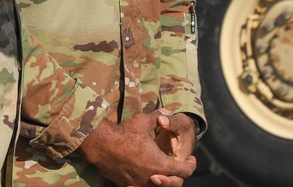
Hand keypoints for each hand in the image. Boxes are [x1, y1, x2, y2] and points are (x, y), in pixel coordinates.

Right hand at [77, 112, 196, 186]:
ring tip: (162, 168)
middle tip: (178, 165)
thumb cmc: (124, 133)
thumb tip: (166, 112)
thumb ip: (158, 117)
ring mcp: (138, 183)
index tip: (191, 160)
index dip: (191, 166)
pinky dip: (146, 181)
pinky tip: (144, 171)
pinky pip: (141, 186)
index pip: (184, 171)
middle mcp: (152, 178)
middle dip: (178, 174)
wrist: (100, 145)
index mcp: (161, 164)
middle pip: (173, 182)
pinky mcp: (126, 184)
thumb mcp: (143, 121)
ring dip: (162, 178)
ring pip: (156, 186)